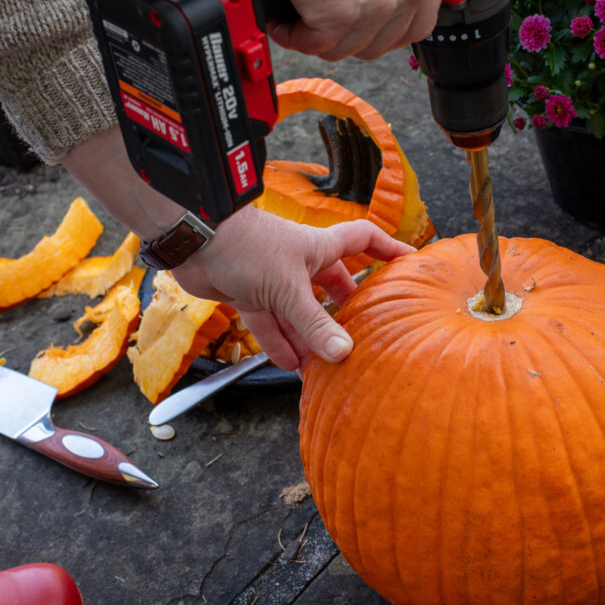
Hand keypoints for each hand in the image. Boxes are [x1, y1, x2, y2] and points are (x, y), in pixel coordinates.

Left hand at [61, 127, 414, 370]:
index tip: (409, 262)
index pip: (363, 241)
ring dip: (309, 337)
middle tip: (362, 332)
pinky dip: (279, 343)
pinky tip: (291, 365)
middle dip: (345, 309)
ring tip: (326, 365)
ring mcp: (272, 278)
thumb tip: (342, 354)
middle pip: (331, 284)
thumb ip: (313, 324)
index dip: (387, 248)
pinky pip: (270, 323)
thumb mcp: (288, 289)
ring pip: (298, 312)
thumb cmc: (246, 246)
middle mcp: (299, 262)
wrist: (195, 239)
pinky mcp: (247, 293)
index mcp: (318, 247)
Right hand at [190, 0, 443, 60]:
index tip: (369, 27)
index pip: (420, 18)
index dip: (390, 28)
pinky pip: (317, 44)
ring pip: (349, 47)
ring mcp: (379, 5)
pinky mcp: (341, 17)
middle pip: (385, 40)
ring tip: (298, 21)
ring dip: (321, 39)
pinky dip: (295, 37)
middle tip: (330, 25)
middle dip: (354, 37)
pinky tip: (283, 24)